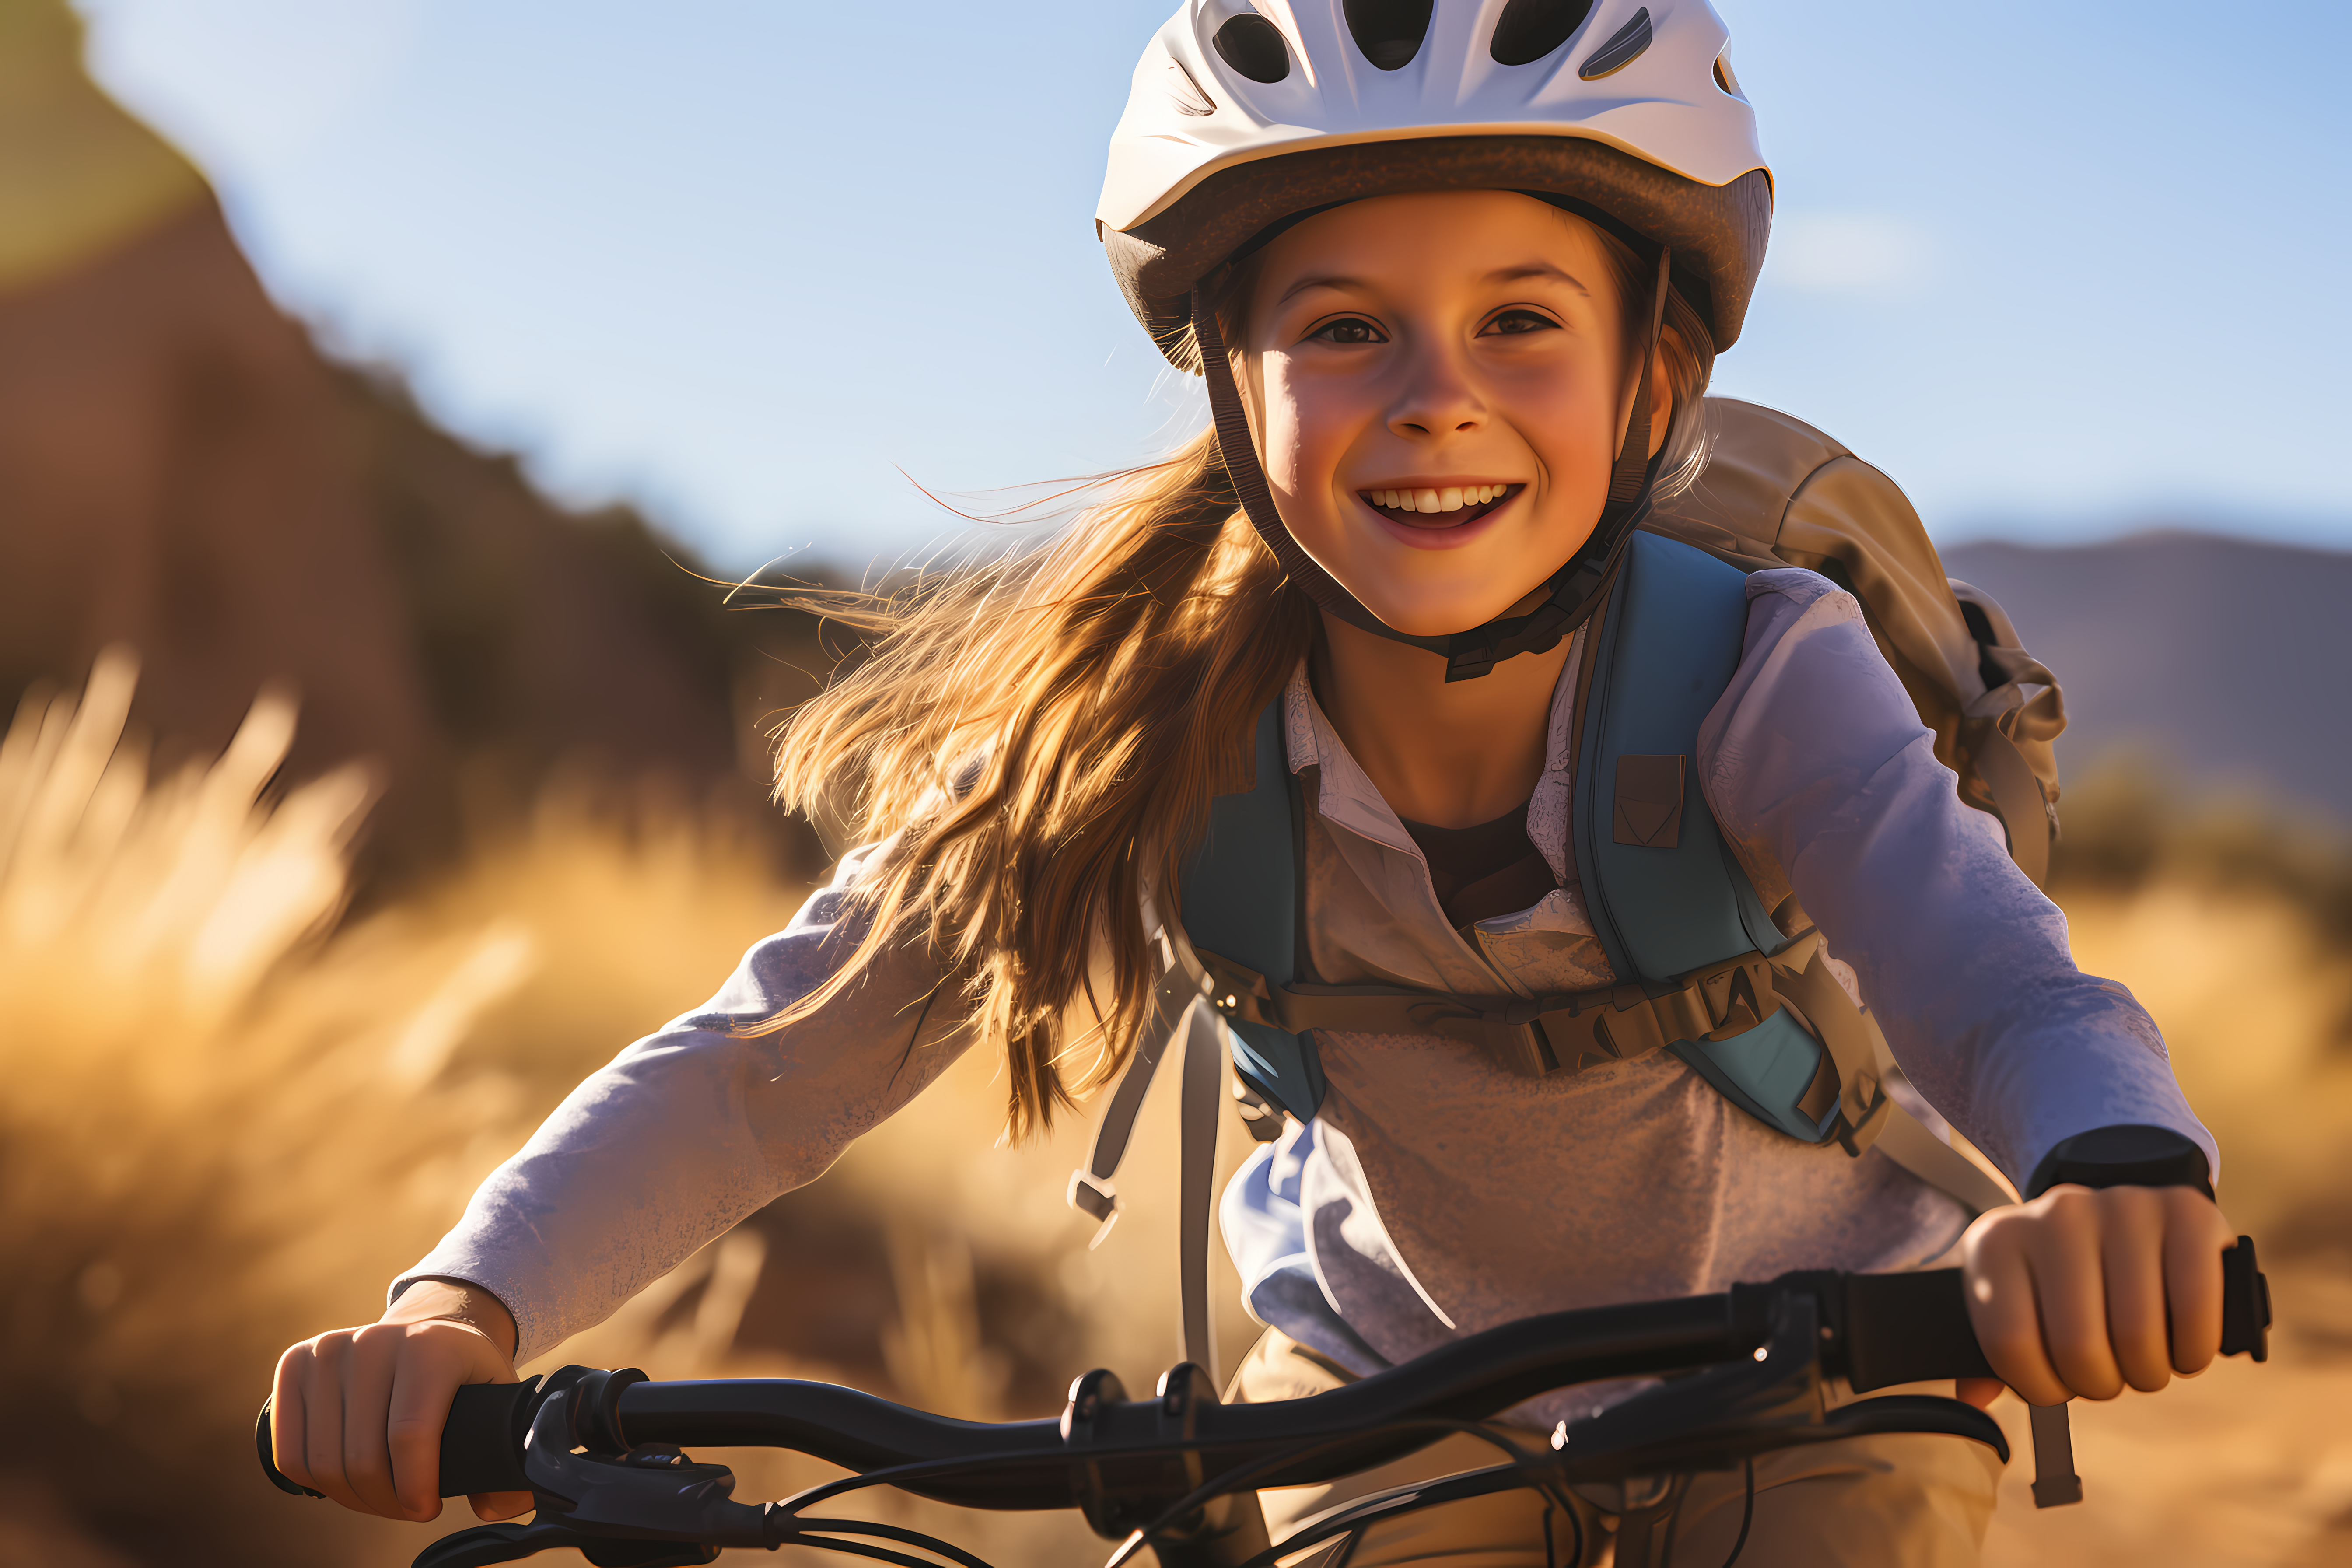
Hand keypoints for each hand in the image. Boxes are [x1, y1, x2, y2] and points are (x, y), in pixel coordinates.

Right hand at [270, 1278, 531, 1521]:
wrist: (426, 1329)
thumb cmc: (463, 1373)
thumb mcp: (499, 1398)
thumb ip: (509, 1456)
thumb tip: (502, 1507)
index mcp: (429, 1347)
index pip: (409, 1436)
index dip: (416, 1489)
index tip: (428, 1509)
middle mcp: (375, 1340)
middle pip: (363, 1457)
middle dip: (387, 1501)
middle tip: (409, 1505)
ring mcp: (330, 1349)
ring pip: (323, 1462)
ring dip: (353, 1497)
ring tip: (383, 1495)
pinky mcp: (295, 1363)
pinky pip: (289, 1451)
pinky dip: (316, 1482)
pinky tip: (346, 1480)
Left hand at [1961, 1183, 2235, 1405]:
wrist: (2118, 1217)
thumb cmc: (2059, 1279)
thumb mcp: (2010, 1304)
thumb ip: (1986, 1356)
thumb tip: (1971, 1397)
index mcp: (1998, 1241)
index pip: (2010, 1344)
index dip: (2040, 1385)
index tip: (2056, 1381)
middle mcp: (2057, 1214)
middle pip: (2078, 1347)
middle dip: (2098, 1383)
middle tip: (2107, 1371)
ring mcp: (2123, 1206)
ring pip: (2137, 1336)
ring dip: (2147, 1372)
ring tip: (2142, 1358)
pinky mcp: (2185, 1212)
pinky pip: (2195, 1306)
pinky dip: (2193, 1349)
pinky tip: (2182, 1346)